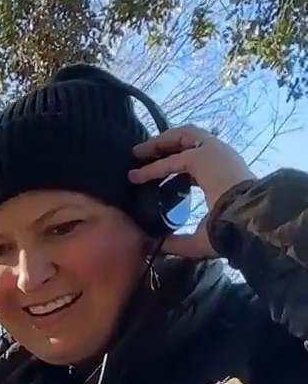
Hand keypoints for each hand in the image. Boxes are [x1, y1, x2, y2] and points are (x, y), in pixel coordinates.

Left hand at [128, 126, 254, 258]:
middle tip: (140, 155)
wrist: (246, 224)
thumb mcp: (200, 239)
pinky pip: (173, 159)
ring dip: (158, 144)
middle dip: (164, 145)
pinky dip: (154, 167)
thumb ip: (178, 242)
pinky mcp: (203, 157)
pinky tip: (138, 175)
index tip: (155, 172)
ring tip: (137, 153)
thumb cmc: (229, 232)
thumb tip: (157, 247)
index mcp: (223, 172)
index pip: (196, 160)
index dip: (175, 162)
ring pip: (182, 136)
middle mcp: (220, 157)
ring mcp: (214, 152)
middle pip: (189, 140)